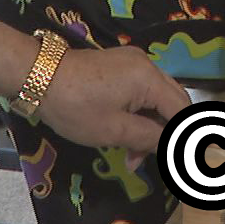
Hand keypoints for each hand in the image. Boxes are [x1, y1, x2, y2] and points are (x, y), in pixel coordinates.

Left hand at [35, 45, 191, 155]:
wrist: (38, 77)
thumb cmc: (76, 107)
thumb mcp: (114, 130)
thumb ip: (150, 138)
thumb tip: (175, 147)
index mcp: (149, 78)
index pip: (182, 110)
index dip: (186, 136)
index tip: (182, 159)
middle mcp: (147, 65)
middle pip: (173, 102)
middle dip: (167, 133)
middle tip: (157, 160)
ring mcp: (133, 63)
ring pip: (157, 99)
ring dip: (151, 128)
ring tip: (134, 156)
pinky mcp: (120, 66)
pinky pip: (142, 91)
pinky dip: (140, 114)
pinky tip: (127, 137)